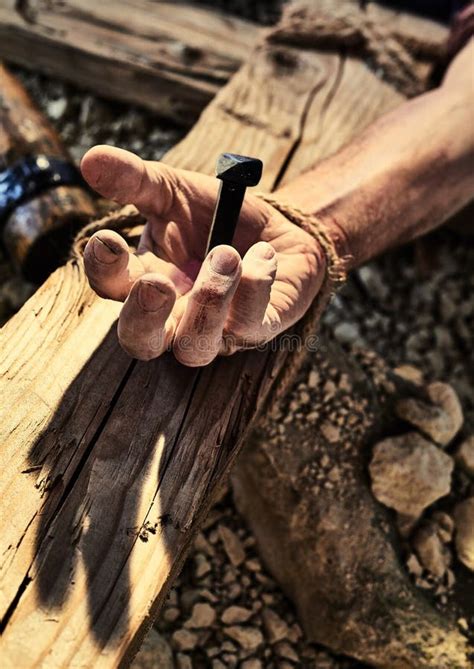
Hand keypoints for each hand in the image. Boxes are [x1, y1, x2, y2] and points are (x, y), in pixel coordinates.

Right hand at [81, 146, 325, 365]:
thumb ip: (134, 179)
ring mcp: (213, 331)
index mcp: (144, 280)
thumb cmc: (215, 216)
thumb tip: (90, 158)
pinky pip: (248, 327)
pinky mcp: (255, 331)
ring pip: (194, 348)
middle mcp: (172, 316)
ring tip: (225, 254)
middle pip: (140, 342)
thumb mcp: (172, 190)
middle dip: (143, 318)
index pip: (110, 288)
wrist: (276, 229)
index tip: (108, 240)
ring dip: (207, 301)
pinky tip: (264, 253)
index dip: (103, 270)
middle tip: (156, 283)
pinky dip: (256, 286)